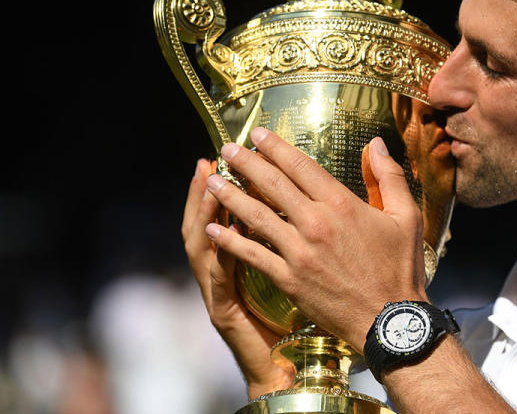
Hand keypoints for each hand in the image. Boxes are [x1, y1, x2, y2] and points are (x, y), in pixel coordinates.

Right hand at [182, 159, 293, 397]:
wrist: (288, 366)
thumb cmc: (296, 318)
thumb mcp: (293, 273)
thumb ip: (295, 239)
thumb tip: (308, 204)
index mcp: (244, 258)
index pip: (233, 213)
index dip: (232, 185)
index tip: (236, 155)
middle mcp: (224, 270)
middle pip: (208, 222)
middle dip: (207, 191)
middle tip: (209, 162)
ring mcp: (219, 290)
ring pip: (203, 246)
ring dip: (204, 214)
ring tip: (209, 185)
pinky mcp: (223, 310)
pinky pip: (218, 277)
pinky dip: (219, 254)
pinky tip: (221, 234)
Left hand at [203, 127, 426, 349]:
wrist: (390, 320)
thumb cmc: (400, 269)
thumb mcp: (407, 217)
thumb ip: (390, 177)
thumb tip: (376, 143)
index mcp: (342, 204)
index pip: (301, 166)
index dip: (276, 147)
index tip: (258, 134)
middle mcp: (316, 223)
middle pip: (272, 184)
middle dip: (245, 163)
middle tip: (225, 150)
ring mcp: (299, 252)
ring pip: (255, 216)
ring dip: (229, 196)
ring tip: (211, 181)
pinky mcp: (289, 279)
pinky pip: (252, 255)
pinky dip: (230, 241)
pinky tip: (211, 230)